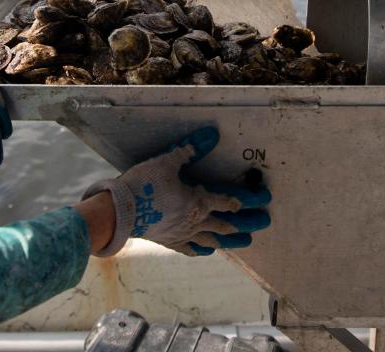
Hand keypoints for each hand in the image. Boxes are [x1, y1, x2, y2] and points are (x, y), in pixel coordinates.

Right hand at [82, 127, 270, 255]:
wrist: (120, 211)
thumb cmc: (144, 184)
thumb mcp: (167, 161)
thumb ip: (191, 149)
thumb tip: (212, 134)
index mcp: (198, 201)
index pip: (230, 200)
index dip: (249, 198)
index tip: (264, 198)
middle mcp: (196, 221)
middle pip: (228, 223)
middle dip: (247, 222)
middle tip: (264, 222)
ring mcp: (183, 234)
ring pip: (213, 239)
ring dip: (231, 239)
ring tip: (246, 241)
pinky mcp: (170, 241)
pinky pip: (191, 248)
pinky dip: (203, 249)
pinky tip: (208, 251)